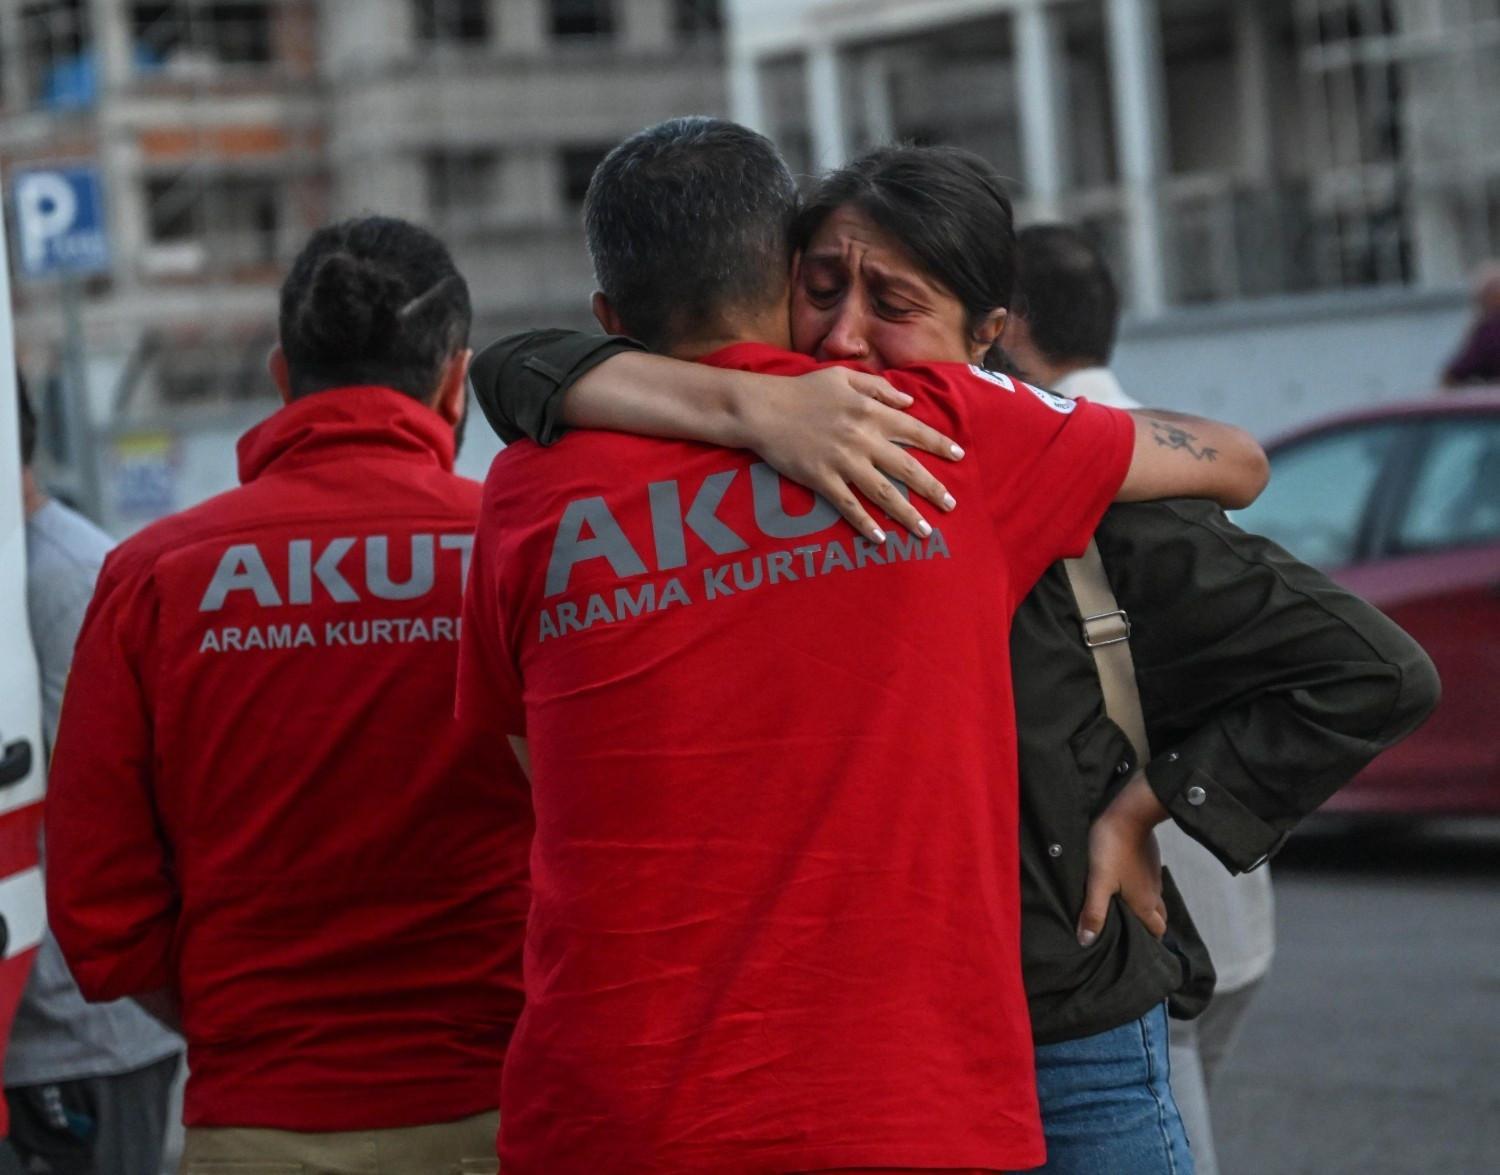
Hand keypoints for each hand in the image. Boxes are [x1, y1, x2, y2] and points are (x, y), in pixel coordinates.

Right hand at [734, 367, 963, 542]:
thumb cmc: (802, 389)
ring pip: (882, 492)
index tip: (958, 456)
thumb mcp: (843, 377)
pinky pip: (848, 505)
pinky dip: (864, 523)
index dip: (938, 443)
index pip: (914, 430)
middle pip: (905, 467)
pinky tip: (880, 538)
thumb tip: (909, 401)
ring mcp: (842, 461)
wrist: (762, 408)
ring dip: (906, 513)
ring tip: (924, 531)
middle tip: (950, 505)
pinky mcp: (821, 479)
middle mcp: (862, 438)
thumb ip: (879, 388)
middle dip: (932, 488)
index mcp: (870, 411)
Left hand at [1077, 772, 1169, 945]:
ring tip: (1125, 910)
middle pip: (1158, 916)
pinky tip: (1125, 885)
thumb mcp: (1098, 882)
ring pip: (1154, 899)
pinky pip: (1149, 882)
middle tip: (1130, 930)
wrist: (1129, 814)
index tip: (1137, 947)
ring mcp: (1154, 875)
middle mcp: (1154, 892)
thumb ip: (1094, 912)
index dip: (1150, 941)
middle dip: (1149, 926)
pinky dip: (1141, 890)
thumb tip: (1086, 942)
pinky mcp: (1150, 860)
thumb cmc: (1112, 850)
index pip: (1157, 930)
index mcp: (1145, 903)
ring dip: (1145, 907)